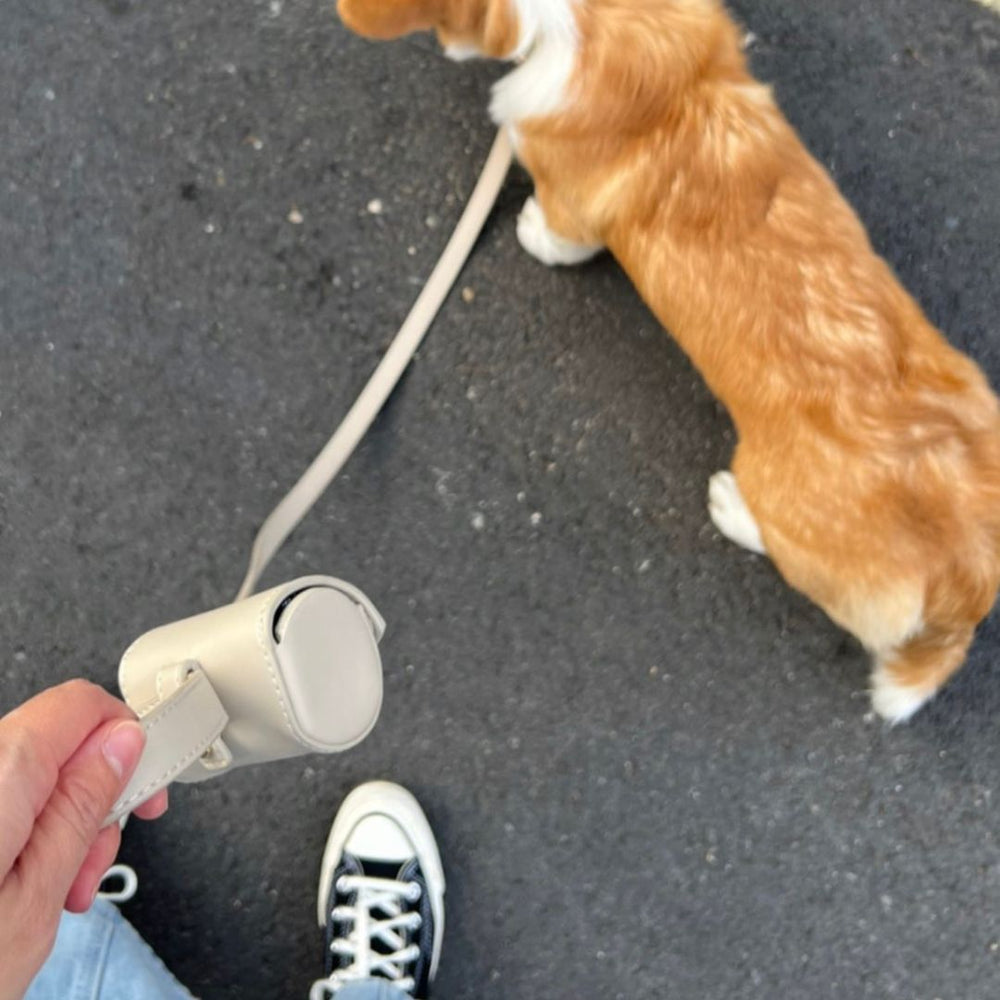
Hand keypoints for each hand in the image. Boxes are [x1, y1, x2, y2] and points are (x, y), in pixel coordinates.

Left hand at [0, 680, 167, 999]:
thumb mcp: (36, 897)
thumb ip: (84, 805)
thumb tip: (122, 744)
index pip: (83, 705)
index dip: (129, 736)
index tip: (150, 778)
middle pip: (55, 741)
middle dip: (94, 792)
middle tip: (99, 852)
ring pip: (25, 775)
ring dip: (58, 822)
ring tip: (58, 887)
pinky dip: (19, 833)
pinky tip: (22, 884)